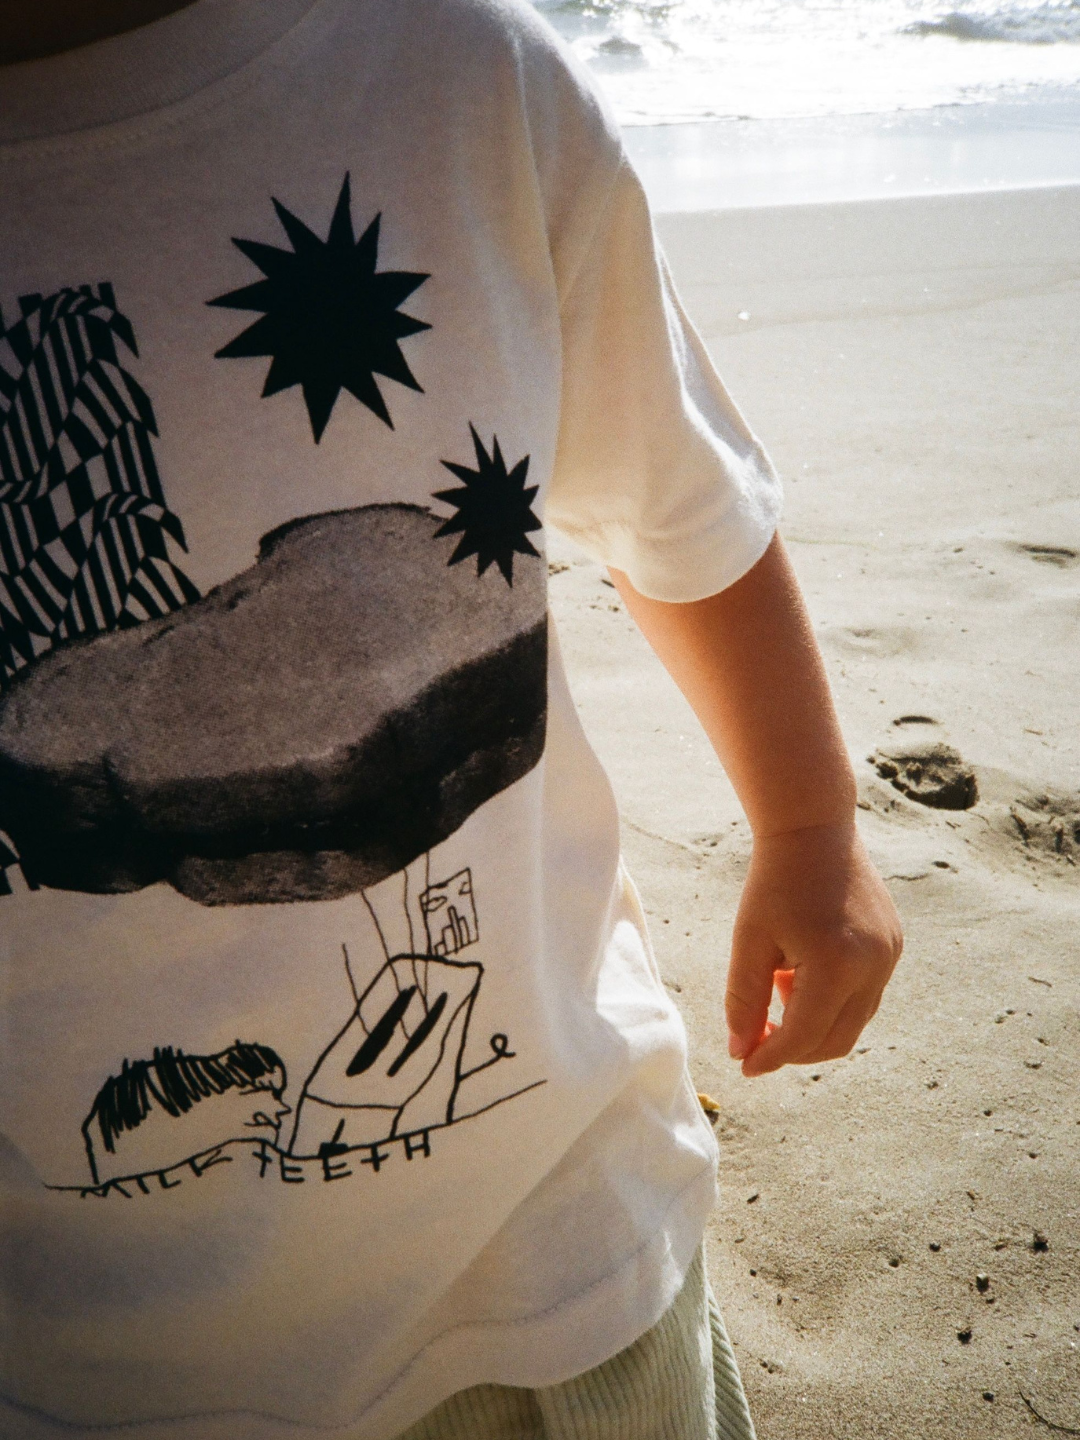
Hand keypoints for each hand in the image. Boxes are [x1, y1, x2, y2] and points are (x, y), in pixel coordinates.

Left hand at [725, 821, 902, 1077]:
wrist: (814, 828)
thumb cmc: (774, 881)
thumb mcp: (749, 941)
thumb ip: (744, 1001)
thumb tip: (741, 1051)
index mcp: (837, 964)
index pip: (803, 1036)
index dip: (771, 1057)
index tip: (745, 1065)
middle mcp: (874, 966)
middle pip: (835, 1040)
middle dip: (795, 1049)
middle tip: (758, 1038)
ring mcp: (890, 956)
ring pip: (853, 1022)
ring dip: (813, 1023)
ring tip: (779, 983)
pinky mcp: (894, 946)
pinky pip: (865, 996)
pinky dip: (832, 1000)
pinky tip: (801, 969)